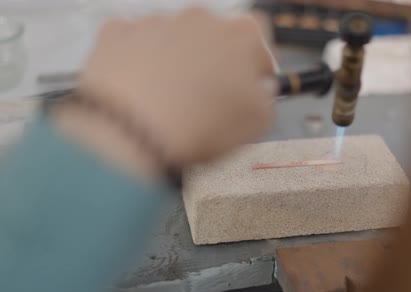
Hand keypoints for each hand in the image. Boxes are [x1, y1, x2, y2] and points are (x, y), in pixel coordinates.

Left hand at [77, 9, 275, 167]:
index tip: (248, 89)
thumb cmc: (202, 125)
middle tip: (207, 100)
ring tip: (170, 102)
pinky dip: (139, 63)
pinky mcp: (119, 32)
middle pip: (215, 37)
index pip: (260, 41)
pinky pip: (135, 44)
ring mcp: (158, 21)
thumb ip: (267, 98)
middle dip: (213, 63)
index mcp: (243, 35)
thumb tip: (260, 90)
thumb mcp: (258, 123)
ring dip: (176, 63)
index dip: (255, 67)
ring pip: (175, 40)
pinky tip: (141, 92)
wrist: (133, 129)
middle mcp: (201, 17)